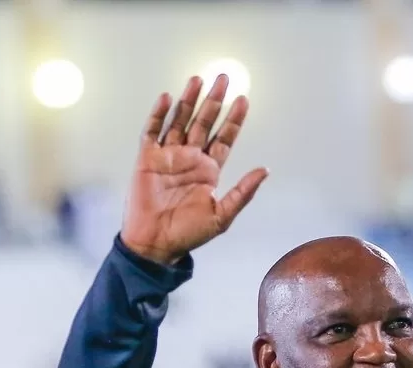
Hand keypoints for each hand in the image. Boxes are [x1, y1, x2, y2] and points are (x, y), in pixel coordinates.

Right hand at [121, 75, 268, 263]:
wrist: (155, 244)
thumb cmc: (189, 233)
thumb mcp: (222, 215)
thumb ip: (243, 192)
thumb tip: (266, 170)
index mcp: (210, 170)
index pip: (225, 138)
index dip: (234, 119)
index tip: (244, 100)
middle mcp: (191, 158)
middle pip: (204, 122)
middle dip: (214, 101)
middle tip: (224, 78)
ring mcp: (168, 156)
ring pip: (180, 121)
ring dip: (188, 100)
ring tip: (198, 79)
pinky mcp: (147, 159)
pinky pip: (152, 131)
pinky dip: (159, 115)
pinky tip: (167, 98)